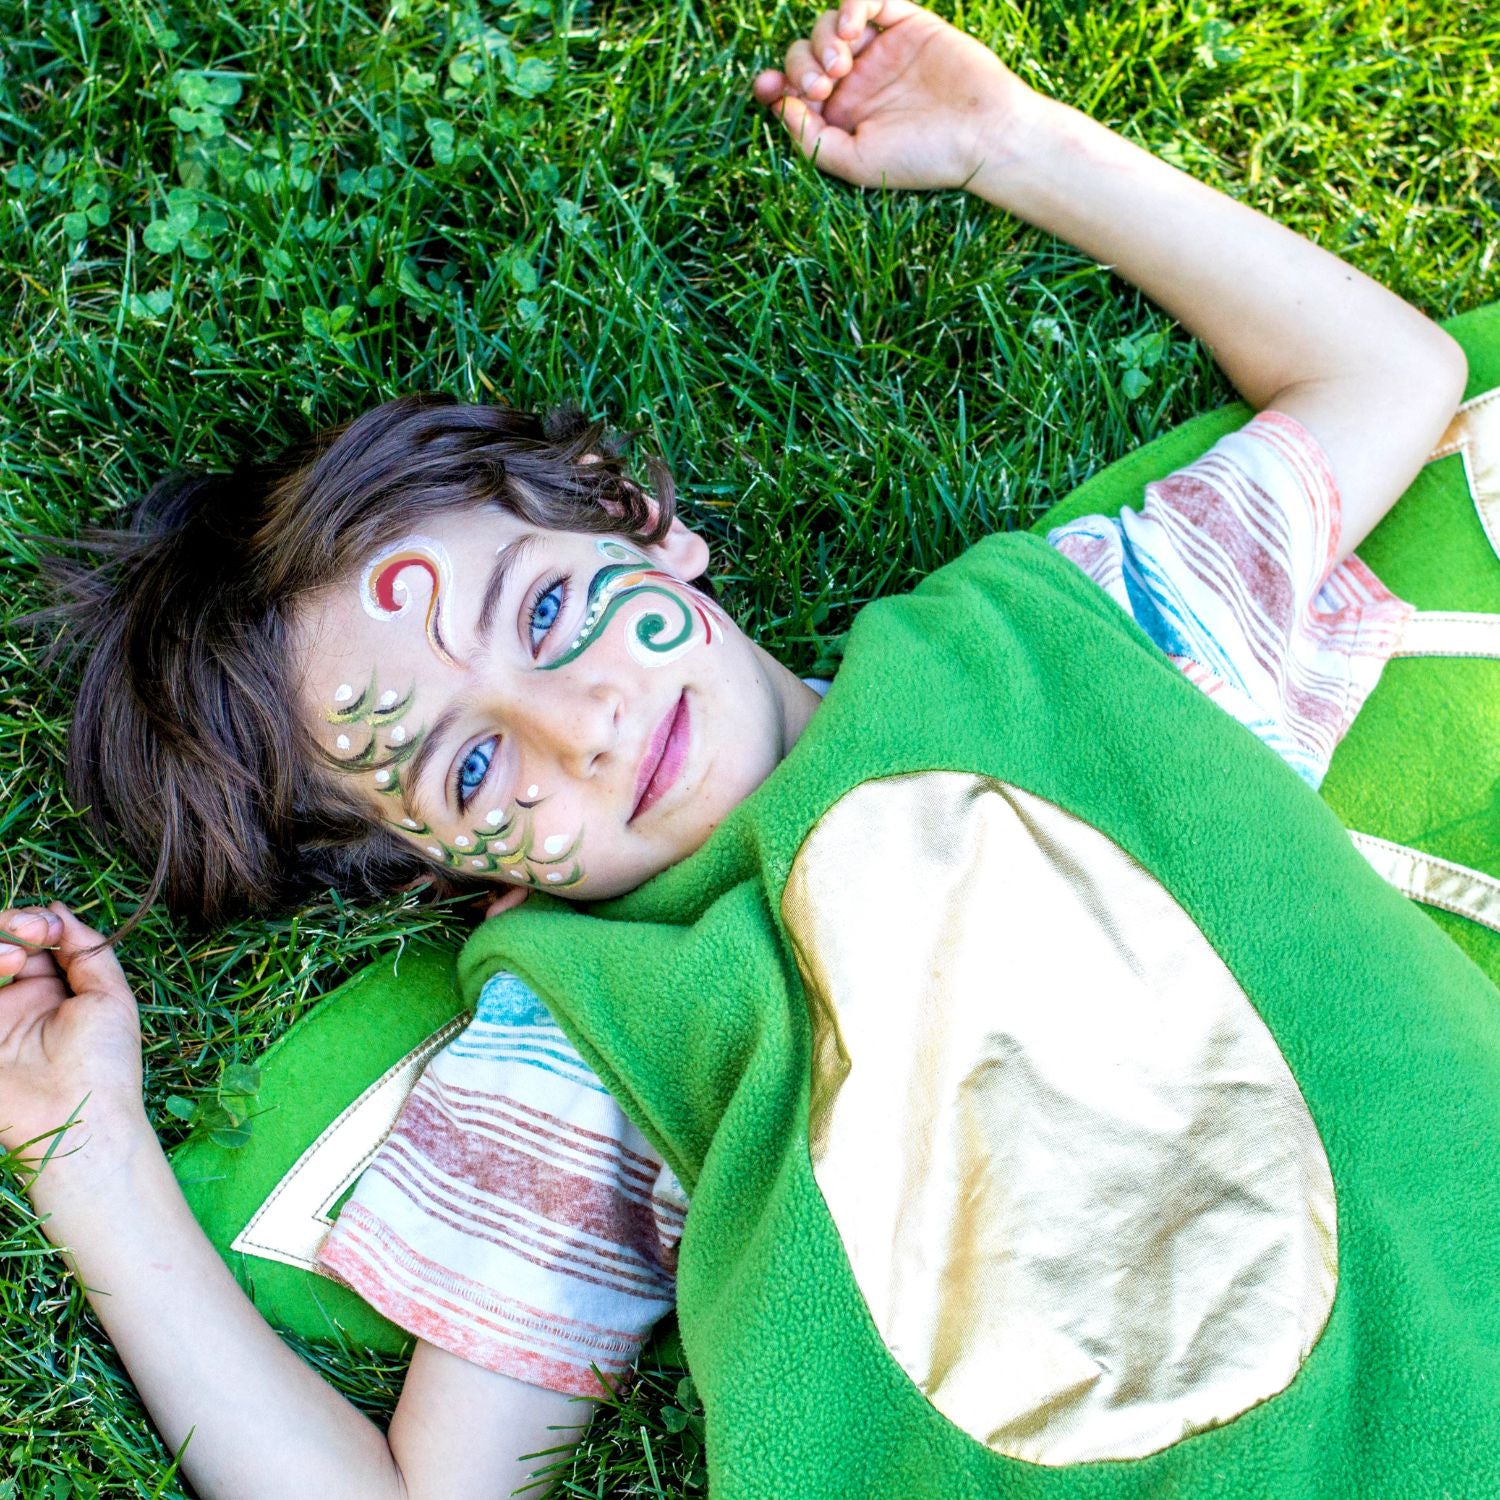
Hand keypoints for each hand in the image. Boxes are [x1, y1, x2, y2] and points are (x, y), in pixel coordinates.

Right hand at [0, 904, 146, 1178]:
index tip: (48, 927)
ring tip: (16, 960)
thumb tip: (59, 909)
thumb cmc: (105, 1062)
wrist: (79, 1118)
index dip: (33, 922)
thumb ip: (87, 949)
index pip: (28, 938)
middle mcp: (15, 999)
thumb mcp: (110, 995)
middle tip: (32, 935)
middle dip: (10, 924)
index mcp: (51, 989)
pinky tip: (4, 970)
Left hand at [753, 0, 1040, 190]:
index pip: (792, 92)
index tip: (768, 87)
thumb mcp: (856, 163)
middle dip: (801, 65)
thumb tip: (778, 105)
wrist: (984, 134)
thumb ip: (811, 139)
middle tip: (822, 83)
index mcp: (840, 118)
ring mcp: (880, 51)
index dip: (772, 85)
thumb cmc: (924, 158)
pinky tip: (855, 28)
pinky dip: (853, 4)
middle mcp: (857, 83)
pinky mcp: (907, 23)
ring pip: (830, 25)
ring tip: (840, 63)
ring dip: (824, 37)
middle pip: (805, 55)